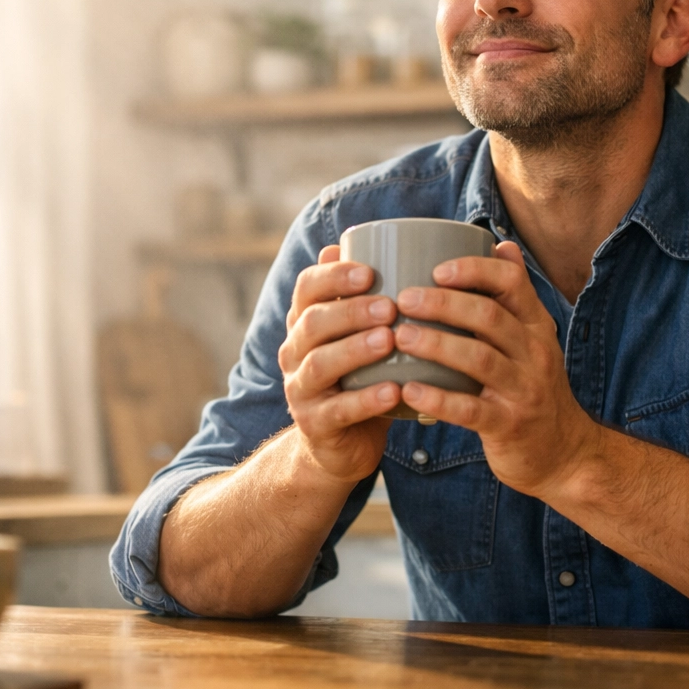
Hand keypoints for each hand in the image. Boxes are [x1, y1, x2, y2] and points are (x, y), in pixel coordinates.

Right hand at [278, 245, 400, 482]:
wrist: (344, 444)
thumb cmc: (362, 377)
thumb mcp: (362, 334)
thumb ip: (366, 295)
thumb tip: (363, 244)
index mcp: (305, 323)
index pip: (306, 289)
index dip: (333, 276)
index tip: (369, 271)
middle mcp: (294, 353)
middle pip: (312, 323)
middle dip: (350, 311)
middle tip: (390, 306)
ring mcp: (301, 390)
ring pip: (320, 364)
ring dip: (356, 349)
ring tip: (390, 341)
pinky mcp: (315, 426)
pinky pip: (337, 410)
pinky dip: (366, 400)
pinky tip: (393, 391)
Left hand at [392, 241, 601, 497]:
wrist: (564, 452)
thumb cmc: (533, 387)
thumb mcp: (534, 339)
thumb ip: (515, 298)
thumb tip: (502, 244)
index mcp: (536, 326)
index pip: (512, 283)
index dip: (474, 270)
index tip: (437, 268)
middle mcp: (535, 353)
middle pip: (490, 317)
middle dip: (444, 303)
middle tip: (404, 299)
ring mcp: (524, 390)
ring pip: (479, 360)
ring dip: (436, 345)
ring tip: (401, 336)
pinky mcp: (509, 426)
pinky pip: (471, 410)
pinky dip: (438, 398)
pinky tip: (409, 390)